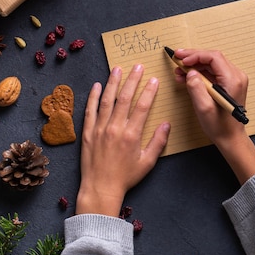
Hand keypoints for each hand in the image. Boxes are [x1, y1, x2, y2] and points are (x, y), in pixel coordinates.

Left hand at [76, 64, 170, 216]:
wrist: (101, 188)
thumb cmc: (126, 177)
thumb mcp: (147, 162)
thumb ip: (158, 142)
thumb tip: (167, 124)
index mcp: (131, 135)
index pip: (143, 106)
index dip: (149, 91)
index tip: (154, 79)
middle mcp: (115, 128)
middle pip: (124, 98)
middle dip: (132, 80)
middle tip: (138, 66)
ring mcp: (99, 129)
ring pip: (107, 100)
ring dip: (113, 83)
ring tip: (117, 69)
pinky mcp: (87, 133)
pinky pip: (90, 110)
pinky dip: (93, 97)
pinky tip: (97, 86)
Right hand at [173, 49, 254, 183]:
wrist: (230, 137)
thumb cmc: (219, 126)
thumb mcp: (203, 108)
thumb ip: (196, 87)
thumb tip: (190, 72)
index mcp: (233, 80)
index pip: (214, 57)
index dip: (195, 55)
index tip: (181, 59)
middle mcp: (236, 76)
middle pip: (213, 58)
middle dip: (193, 57)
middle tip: (177, 59)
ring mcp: (234, 79)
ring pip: (211, 64)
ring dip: (194, 65)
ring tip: (179, 71)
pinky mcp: (229, 84)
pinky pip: (213, 72)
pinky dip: (199, 72)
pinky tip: (187, 77)